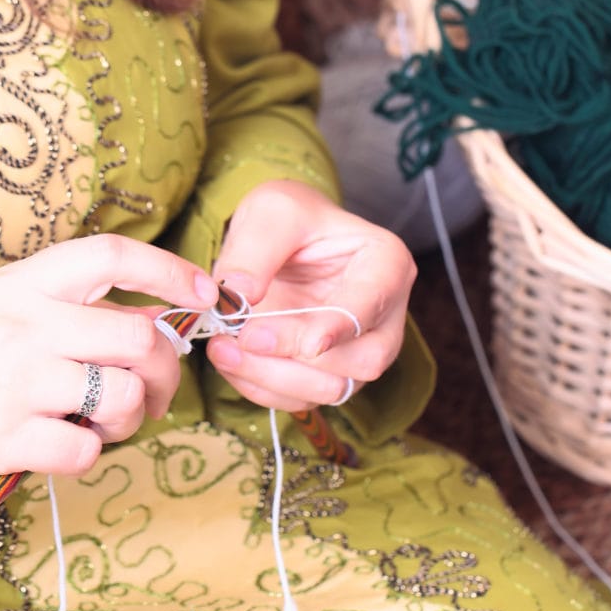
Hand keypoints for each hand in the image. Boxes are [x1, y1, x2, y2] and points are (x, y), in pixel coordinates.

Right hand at [0, 234, 218, 507]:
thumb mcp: (14, 318)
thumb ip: (84, 312)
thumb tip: (163, 316)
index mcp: (23, 284)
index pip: (111, 255)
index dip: (169, 270)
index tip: (205, 293)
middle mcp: (19, 323)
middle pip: (138, 338)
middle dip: (164, 372)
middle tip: (152, 393)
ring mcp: (10, 380)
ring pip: (122, 395)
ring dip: (128, 418)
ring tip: (102, 422)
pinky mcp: (2, 437)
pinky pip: (88, 449)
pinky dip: (89, 454)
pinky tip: (64, 446)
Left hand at [208, 180, 416, 410]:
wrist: (282, 240)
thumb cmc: (289, 217)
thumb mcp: (271, 210)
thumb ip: (254, 250)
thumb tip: (238, 296)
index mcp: (387, 264)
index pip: (371, 306)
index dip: (330, 328)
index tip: (280, 336)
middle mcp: (385, 315)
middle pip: (364, 361)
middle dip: (298, 360)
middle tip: (241, 338)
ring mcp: (361, 350)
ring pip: (334, 389)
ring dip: (273, 380)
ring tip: (223, 350)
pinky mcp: (330, 374)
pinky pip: (303, 400)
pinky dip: (262, 389)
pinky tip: (231, 361)